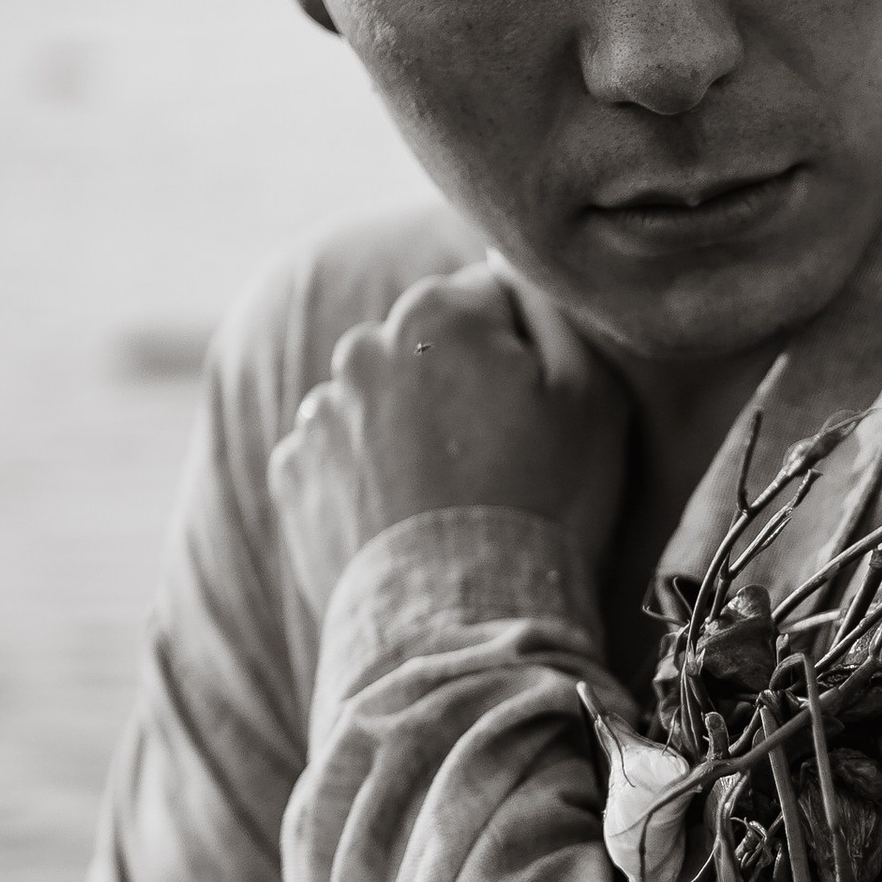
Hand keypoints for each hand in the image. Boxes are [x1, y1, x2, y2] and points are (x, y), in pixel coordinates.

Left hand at [268, 268, 628, 621]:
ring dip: (407, 432)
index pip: (489, 304)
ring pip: (377, 402)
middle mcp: (361, 348)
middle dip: (455, 387)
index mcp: (435, 313)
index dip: (524, 360)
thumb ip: (549, 307)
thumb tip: (503, 261)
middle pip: (425, 350)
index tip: (537, 417)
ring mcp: (318, 414)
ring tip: (449, 501)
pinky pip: (337, 457)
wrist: (463, 620)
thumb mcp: (590, 393)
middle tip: (497, 464)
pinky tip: (407, 521)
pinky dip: (365, 478)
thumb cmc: (545, 503)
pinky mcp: (291, 476)